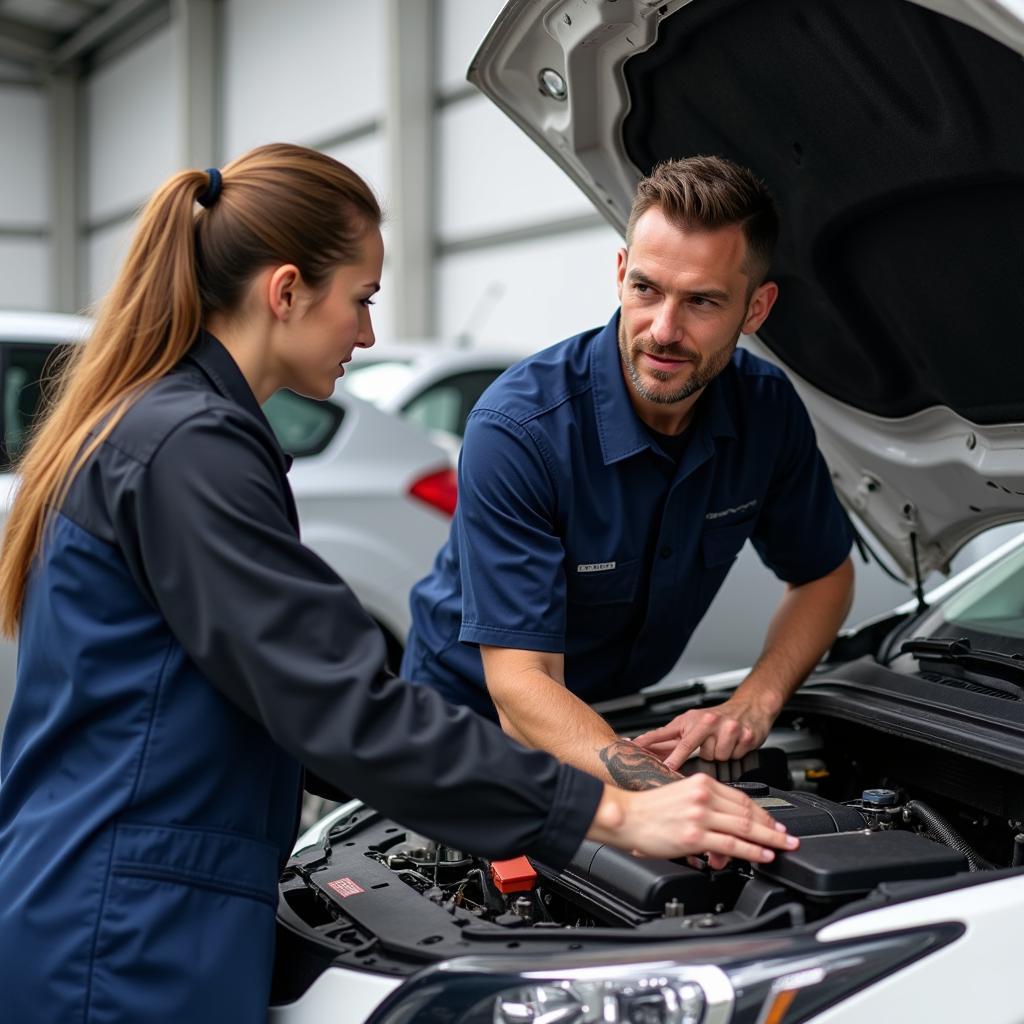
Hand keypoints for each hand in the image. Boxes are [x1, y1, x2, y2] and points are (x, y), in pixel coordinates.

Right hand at [589, 772, 797, 867]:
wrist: (625, 816)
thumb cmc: (646, 809)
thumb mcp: (679, 797)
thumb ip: (704, 810)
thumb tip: (723, 831)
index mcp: (700, 782)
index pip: (740, 797)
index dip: (761, 812)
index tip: (773, 821)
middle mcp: (702, 796)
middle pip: (747, 812)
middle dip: (772, 826)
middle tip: (787, 836)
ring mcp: (700, 816)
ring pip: (745, 828)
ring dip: (769, 839)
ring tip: (783, 847)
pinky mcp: (695, 836)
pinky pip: (732, 845)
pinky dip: (752, 851)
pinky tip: (763, 855)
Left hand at [632, 694, 775, 769]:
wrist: (750, 707)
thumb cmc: (717, 718)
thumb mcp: (692, 724)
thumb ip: (671, 740)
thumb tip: (649, 751)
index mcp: (690, 719)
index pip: (666, 733)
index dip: (649, 741)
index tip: (635, 748)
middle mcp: (707, 721)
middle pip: (691, 748)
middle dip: (686, 757)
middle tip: (682, 761)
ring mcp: (726, 727)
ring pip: (715, 756)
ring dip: (719, 755)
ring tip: (722, 744)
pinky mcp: (744, 735)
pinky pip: (733, 756)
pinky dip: (734, 754)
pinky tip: (735, 744)